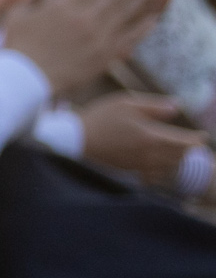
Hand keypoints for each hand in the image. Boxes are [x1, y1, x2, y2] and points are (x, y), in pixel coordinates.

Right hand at [1, 0, 192, 97]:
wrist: (24, 78)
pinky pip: (130, 37)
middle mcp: (84, 18)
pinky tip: (155, 14)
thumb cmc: (17, 42)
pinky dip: (144, 25)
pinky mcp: (105, 55)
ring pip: (128, 11)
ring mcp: (97, 37)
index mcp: (63, 4)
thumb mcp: (17, 10)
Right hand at [76, 92, 205, 185]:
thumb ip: (155, 106)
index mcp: (152, 137)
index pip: (184, 141)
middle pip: (179, 157)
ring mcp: (139, 166)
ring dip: (177, 161)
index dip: (196, 140)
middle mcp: (149, 155)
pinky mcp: (129, 172)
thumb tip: (178, 107)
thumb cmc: (100, 118)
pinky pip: (153, 174)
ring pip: (168, 167)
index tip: (203, 137)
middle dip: (190, 151)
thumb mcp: (126, 103)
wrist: (75, 141)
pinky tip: (160, 165)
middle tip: (196, 147)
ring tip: (181, 155)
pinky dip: (162, 170)